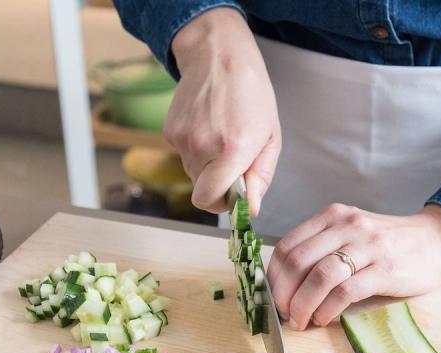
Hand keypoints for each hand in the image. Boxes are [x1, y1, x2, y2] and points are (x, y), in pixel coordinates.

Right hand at [166, 8, 280, 214]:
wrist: (218, 56)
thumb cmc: (251, 94)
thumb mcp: (271, 138)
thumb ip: (261, 177)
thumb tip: (250, 207)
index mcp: (232, 150)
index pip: (210, 200)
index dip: (222, 205)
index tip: (234, 196)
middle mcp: (202, 147)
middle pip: (202, 192)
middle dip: (219, 186)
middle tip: (234, 163)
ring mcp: (182, 139)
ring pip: (193, 174)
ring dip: (208, 167)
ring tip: (222, 138)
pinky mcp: (170, 132)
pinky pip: (184, 156)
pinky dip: (197, 150)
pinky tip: (209, 127)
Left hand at [267, 204, 440, 329]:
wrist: (437, 241)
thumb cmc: (390, 244)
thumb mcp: (352, 233)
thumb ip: (323, 249)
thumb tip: (287, 286)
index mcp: (333, 216)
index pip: (288, 246)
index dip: (274, 277)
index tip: (274, 299)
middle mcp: (347, 225)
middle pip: (299, 262)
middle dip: (284, 294)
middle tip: (284, 315)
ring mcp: (368, 246)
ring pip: (319, 276)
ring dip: (303, 305)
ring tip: (301, 321)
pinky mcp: (385, 268)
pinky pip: (346, 291)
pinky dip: (328, 309)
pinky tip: (324, 319)